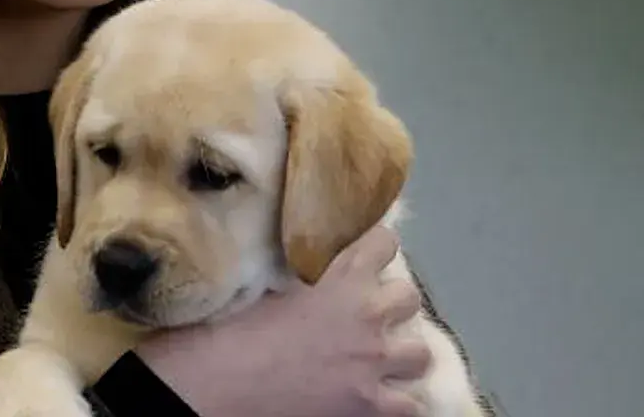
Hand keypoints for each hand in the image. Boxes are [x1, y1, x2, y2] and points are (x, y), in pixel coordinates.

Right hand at [134, 225, 431, 416]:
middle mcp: (367, 315)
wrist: (222, 379)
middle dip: (393, 302)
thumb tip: (303, 257)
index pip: (384, 243)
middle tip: (371, 311)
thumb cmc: (233, 327)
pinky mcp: (373, 406)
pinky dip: (398, 401)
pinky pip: (411, 405)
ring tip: (380, 357)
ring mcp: (374, 363)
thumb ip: (300, 269)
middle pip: (410, 297)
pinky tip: (378, 398)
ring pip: (420, 353)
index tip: (367, 252)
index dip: (376, 247)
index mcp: (341, 276)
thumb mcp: (268, 281)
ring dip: (402, 354)